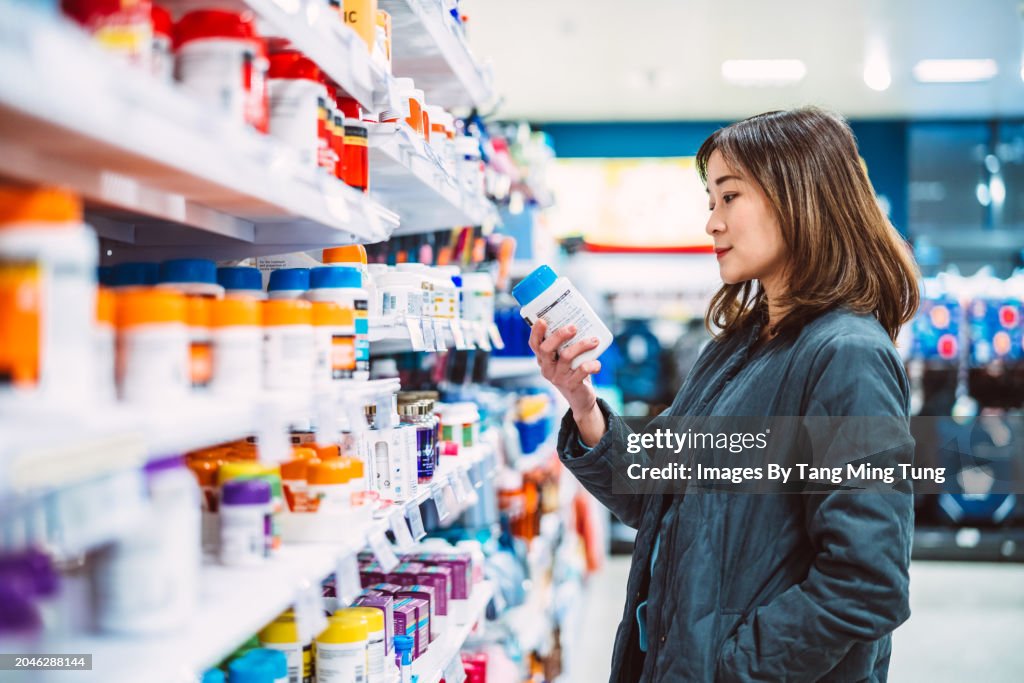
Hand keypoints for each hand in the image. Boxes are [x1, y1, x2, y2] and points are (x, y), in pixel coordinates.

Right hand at [528, 320, 605, 443]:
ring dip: (582, 345)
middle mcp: (547, 368)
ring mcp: (558, 377)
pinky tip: (598, 363)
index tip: (542, 320)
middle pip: (546, 349)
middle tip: (574, 327)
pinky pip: (582, 370)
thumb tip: (579, 322)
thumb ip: (568, 344)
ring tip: (594, 340)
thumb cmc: (573, 371)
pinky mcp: (571, 385)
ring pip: (566, 357)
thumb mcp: (566, 358)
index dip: (536, 332)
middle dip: (559, 335)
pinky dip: (592, 364)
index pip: (534, 344)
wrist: (580, 398)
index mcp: (543, 359)